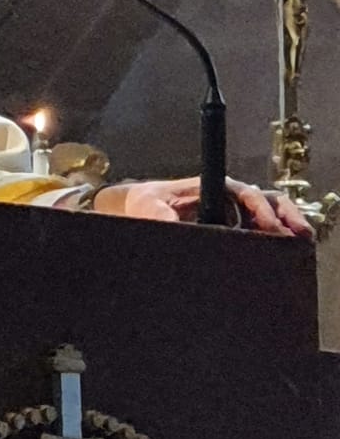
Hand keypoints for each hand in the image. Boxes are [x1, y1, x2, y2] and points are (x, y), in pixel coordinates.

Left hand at [92, 177, 312, 236]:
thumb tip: (173, 224)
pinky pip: (258, 230)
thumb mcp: (150, 207)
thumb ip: (160, 216)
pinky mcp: (231, 226)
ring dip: (285, 226)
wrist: (140, 209)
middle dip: (285, 216)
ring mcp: (232, 210)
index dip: (261, 209)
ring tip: (299, 243)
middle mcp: (228, 196)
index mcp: (213, 187)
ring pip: (268, 214)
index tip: (270, 227)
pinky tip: (282, 251)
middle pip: (267, 201)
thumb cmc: (146, 202)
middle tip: (298, 235)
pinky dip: (272, 238)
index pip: (247, 194)